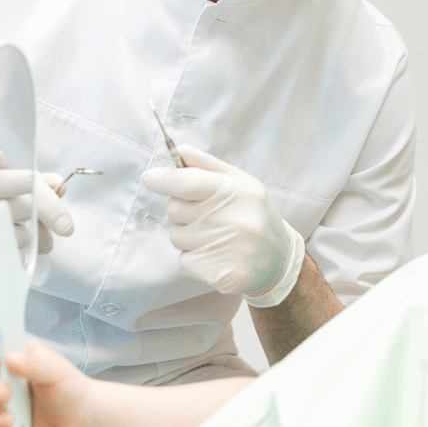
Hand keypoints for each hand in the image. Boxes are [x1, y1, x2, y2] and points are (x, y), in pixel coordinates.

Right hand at [0, 338, 89, 426]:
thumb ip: (33, 364)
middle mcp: (12, 380)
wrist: (81, 420)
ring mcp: (9, 404)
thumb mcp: (55, 371)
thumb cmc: (71, 389)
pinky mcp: (9, 425)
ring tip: (12, 421)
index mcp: (23, 359)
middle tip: (6, 395)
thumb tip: (9, 357)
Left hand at [140, 145, 304, 307]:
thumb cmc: (253, 213)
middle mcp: (234, 220)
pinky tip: (214, 254)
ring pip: (177, 237)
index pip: (190, 182)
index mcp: (239, 192)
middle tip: (203, 214)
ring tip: (213, 235)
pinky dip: (193, 258)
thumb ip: (207, 165)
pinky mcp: (220, 275)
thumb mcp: (239, 182)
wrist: (279, 260)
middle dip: (181, 209)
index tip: (148, 177)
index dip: (164, 179)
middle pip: (176, 209)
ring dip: (187, 235)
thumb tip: (177, 151)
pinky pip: (183, 261)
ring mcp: (227, 249)